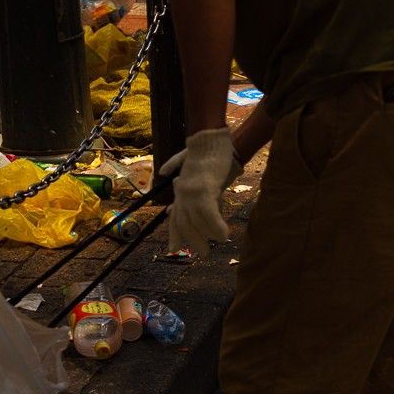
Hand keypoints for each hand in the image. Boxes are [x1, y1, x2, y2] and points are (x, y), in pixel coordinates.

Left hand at [159, 127, 236, 254]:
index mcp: (180, 190)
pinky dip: (216, 226)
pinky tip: (223, 236)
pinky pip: (209, 214)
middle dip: (192, 240)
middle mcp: (181, 193)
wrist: (212, 139)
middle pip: (184, 223)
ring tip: (219, 242)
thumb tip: (170, 187)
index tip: (173, 249)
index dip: (174, 234)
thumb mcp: (196, 172)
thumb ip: (186, 184)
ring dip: (207, 235)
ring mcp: (190, 192)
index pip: (175, 217)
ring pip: (196, 222)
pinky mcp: (204, 189)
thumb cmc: (208, 154)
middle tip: (201, 254)